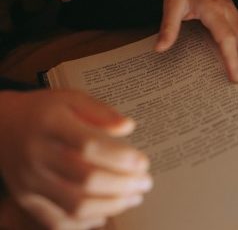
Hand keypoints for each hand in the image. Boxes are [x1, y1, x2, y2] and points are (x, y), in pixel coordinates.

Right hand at [0, 90, 151, 229]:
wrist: (3, 125)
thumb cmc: (45, 110)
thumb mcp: (71, 98)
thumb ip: (100, 111)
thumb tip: (129, 127)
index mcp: (51, 124)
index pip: (90, 146)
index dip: (121, 157)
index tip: (144, 162)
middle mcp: (38, 155)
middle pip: (85, 179)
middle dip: (122, 184)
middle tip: (146, 182)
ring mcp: (30, 181)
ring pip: (74, 204)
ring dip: (110, 205)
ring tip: (134, 197)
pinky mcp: (26, 199)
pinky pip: (56, 221)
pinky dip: (83, 224)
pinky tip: (105, 216)